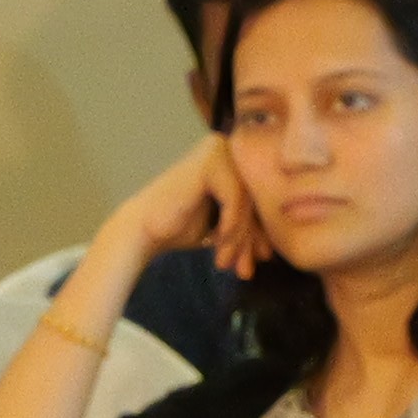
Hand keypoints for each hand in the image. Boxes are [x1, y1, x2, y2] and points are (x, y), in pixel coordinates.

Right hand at [103, 136, 252, 281]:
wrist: (144, 230)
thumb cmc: (181, 226)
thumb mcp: (226, 226)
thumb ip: (250, 227)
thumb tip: (274, 247)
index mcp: (233, 158)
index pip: (258, 199)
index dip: (259, 233)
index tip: (258, 261)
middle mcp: (227, 146)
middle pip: (255, 200)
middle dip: (250, 240)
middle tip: (245, 270)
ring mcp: (218, 150)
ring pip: (248, 203)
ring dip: (239, 239)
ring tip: (228, 263)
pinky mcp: (210, 161)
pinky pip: (235, 200)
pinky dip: (230, 226)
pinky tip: (218, 243)